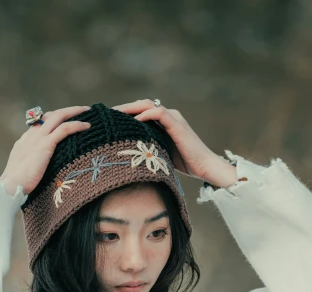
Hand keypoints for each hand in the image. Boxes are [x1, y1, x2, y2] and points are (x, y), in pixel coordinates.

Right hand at [0, 105, 91, 195]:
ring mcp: (38, 138)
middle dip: (66, 110)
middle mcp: (32, 135)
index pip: (41, 122)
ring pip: (58, 116)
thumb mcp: (23, 169)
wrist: (11, 185)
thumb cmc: (17, 184)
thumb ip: (32, 163)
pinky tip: (87, 126)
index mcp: (25, 140)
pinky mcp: (46, 144)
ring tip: (87, 111)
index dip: (54, 119)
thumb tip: (40, 168)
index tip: (66, 119)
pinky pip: (64, 129)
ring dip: (74, 112)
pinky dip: (77, 125)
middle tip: (80, 109)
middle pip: (50, 115)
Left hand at [111, 99, 236, 185]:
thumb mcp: (161, 153)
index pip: (141, 111)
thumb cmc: (185, 164)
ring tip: (115, 114)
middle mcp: (168, 116)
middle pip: (141, 105)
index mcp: (164, 122)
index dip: (125, 113)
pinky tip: (133, 121)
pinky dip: (145, 115)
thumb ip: (149, 147)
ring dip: (130, 108)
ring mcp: (173, 118)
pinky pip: (158, 113)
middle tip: (107, 115)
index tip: (109, 120)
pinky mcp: (177, 124)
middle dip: (123, 108)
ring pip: (147, 105)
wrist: (204, 167)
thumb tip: (130, 154)